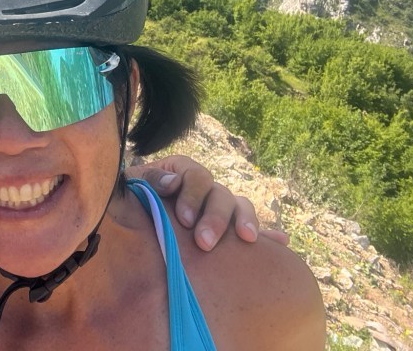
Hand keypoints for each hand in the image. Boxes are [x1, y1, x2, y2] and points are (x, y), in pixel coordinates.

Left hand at [125, 154, 290, 250]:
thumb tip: (172, 183)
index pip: (196, 176)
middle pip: (220, 194)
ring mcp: (219, 206)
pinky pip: (252, 229)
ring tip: (248, 239)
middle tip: (204, 241)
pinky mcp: (228, 228)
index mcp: (182, 170)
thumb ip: (148, 180)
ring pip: (239, 206)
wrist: (132, 215)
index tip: (184, 219)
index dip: (192, 195)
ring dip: (245, 221)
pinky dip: (268, 235)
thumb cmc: (131, 198)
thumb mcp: (133, 184)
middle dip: (215, 218)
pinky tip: (281, 242)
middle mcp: (205, 186)